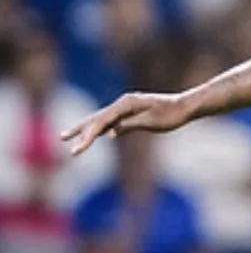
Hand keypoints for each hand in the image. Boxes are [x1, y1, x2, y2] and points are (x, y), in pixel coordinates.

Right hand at [61, 92, 196, 155]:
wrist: (186, 106)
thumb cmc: (171, 114)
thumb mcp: (151, 122)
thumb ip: (130, 125)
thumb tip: (111, 132)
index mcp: (127, 104)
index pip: (102, 122)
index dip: (88, 136)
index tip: (77, 149)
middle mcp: (124, 103)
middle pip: (97, 117)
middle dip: (80, 128)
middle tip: (62, 138)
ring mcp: (127, 106)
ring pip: (102, 118)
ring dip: (87, 128)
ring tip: (69, 136)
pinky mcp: (131, 111)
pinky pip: (111, 120)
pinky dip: (100, 128)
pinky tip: (96, 136)